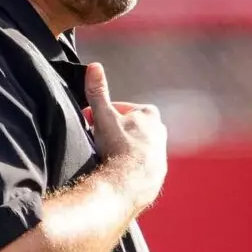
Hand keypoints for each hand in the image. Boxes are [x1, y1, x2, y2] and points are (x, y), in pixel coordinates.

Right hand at [84, 63, 166, 209]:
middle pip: (131, 128)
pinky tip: (116, 173)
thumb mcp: (104, 116)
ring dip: (122, 150)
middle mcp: (161, 135)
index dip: (103, 115)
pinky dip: (129, 169)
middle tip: (97, 140)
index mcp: (150, 116)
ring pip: (137, 148)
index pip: (123, 109)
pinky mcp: (157, 177)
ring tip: (106, 158)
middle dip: (115, 132)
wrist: (127, 185)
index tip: (91, 123)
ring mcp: (160, 157)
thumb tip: (94, 66)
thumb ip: (98, 92)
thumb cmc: (118, 147)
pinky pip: (140, 169)